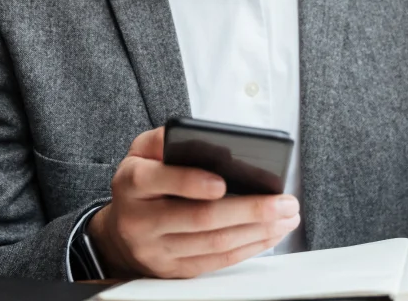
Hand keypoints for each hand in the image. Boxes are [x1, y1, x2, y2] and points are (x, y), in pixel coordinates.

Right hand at [87, 127, 300, 277]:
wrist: (121, 231)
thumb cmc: (143, 181)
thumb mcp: (142, 151)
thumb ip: (164, 138)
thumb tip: (199, 136)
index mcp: (133, 183)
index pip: (159, 180)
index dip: (191, 183)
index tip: (223, 182)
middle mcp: (140, 220)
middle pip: (199, 218)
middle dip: (249, 210)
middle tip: (283, 201)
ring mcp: (156, 250)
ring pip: (213, 243)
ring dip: (257, 231)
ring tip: (286, 216)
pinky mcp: (172, 270)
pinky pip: (215, 262)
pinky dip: (248, 248)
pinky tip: (269, 235)